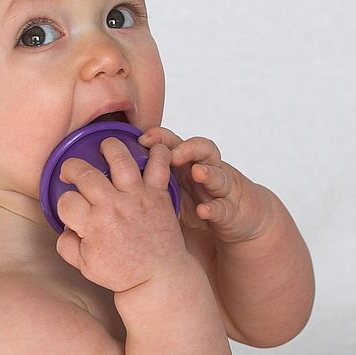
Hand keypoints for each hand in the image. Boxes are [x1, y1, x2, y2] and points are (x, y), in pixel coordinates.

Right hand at [55, 136, 187, 291]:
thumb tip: (65, 226)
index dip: (64, 201)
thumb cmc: (124, 272)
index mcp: (93, 226)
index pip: (66, 201)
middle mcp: (113, 207)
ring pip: (120, 159)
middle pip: (85, 173)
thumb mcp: (85, 266)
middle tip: (74, 172)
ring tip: (105, 148)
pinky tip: (148, 146)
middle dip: (73, 168)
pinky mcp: (158, 194)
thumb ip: (67, 245)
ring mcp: (137, 198)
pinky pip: (159, 165)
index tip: (71, 207)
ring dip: (109, 148)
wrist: (158, 276)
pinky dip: (157, 152)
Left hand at [138, 127, 270, 243]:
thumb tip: (114, 182)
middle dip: (186, 148)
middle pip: (200, 150)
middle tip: (172, 153)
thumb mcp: (176, 191)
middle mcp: (206, 170)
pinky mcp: (233, 209)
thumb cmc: (203, 200)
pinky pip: (224, 207)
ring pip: (217, 174)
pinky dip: (215, 208)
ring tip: (197, 172)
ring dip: (207, 173)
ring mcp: (222, 189)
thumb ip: (153, 183)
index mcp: (188, 165)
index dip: (162, 137)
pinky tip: (204, 210)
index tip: (143, 138)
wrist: (241, 217)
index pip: (175, 143)